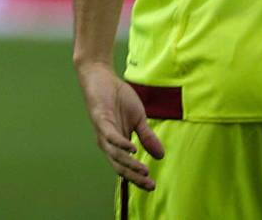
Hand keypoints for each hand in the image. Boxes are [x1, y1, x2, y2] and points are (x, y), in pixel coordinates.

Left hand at [76, 61, 163, 189]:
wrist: (102, 76)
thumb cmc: (118, 98)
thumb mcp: (139, 119)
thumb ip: (147, 137)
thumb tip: (161, 156)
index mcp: (117, 143)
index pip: (125, 166)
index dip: (137, 178)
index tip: (153, 186)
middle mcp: (108, 142)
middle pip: (119, 166)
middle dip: (134, 177)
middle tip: (150, 185)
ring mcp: (103, 131)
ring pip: (115, 154)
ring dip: (130, 164)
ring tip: (144, 171)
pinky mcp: (100, 119)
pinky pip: (110, 135)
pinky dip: (121, 143)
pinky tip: (132, 149)